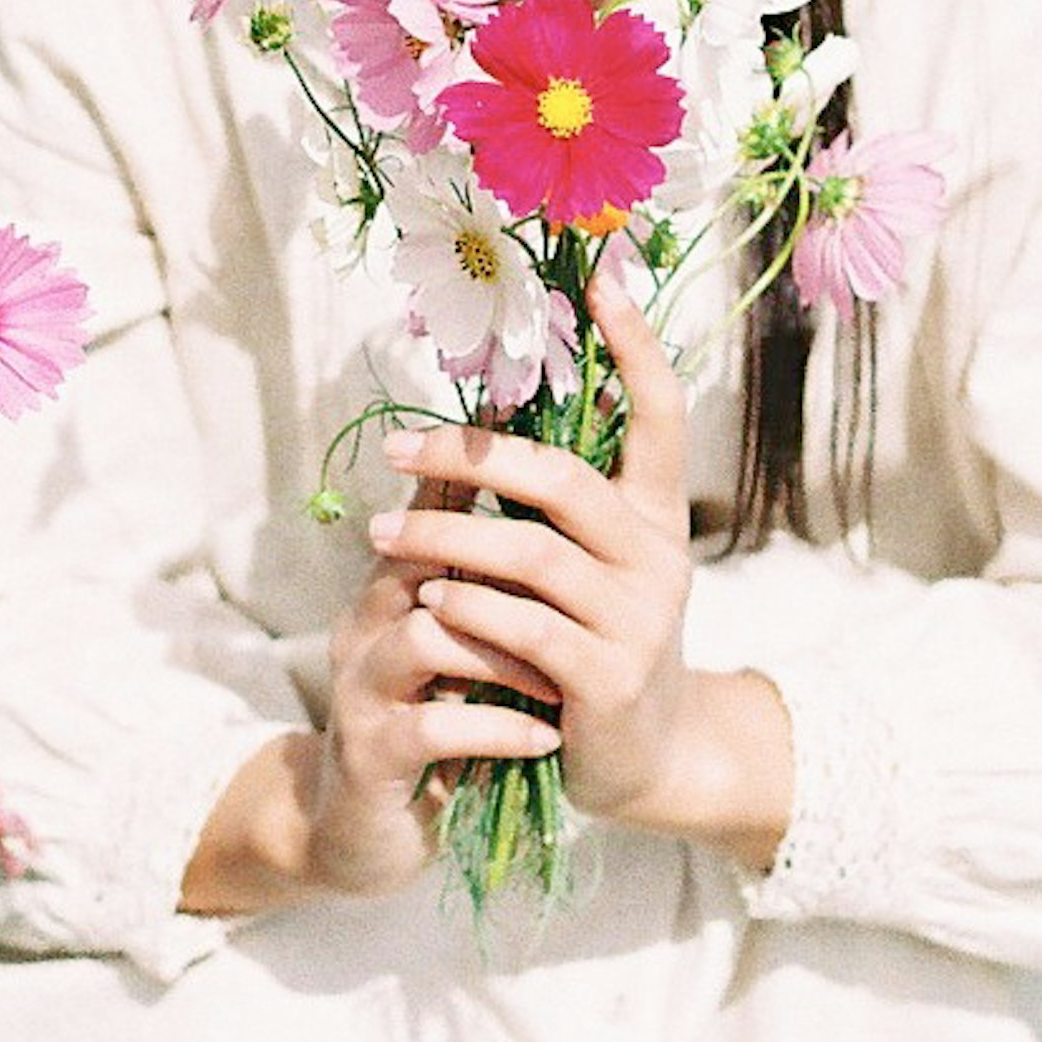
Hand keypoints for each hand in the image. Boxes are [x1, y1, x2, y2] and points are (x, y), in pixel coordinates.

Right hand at [303, 468, 568, 896]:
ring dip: (503, 654)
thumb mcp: (466, 649)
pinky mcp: (369, 754)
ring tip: (560, 677)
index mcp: (392, 588)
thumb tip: (560, 511)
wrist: (371, 833)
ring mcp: (360, 688)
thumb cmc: (439, 726)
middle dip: (502, 561)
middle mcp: (365, 624)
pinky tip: (545, 737)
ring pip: (426, 637)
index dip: (477, 473)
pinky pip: (433, 725)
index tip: (542, 449)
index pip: (429, 506)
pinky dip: (498, 728)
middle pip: (418, 553)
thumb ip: (495, 588)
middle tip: (580, 580)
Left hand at [368, 253, 704, 831]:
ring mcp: (640, 620)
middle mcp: (659, 556)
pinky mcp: (608, 680)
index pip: (661, 414)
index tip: (602, 280)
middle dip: (471, 456)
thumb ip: (556, 503)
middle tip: (395, 444)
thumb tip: (493, 410)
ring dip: (444, 537)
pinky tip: (428, 602)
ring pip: (530, 554)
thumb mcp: (591, 566)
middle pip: (564, 478)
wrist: (643, 761)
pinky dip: (469, 610)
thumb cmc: (596, 641)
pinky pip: (524, 629)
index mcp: (657, 514)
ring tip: (380, 535)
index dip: (636, 347)